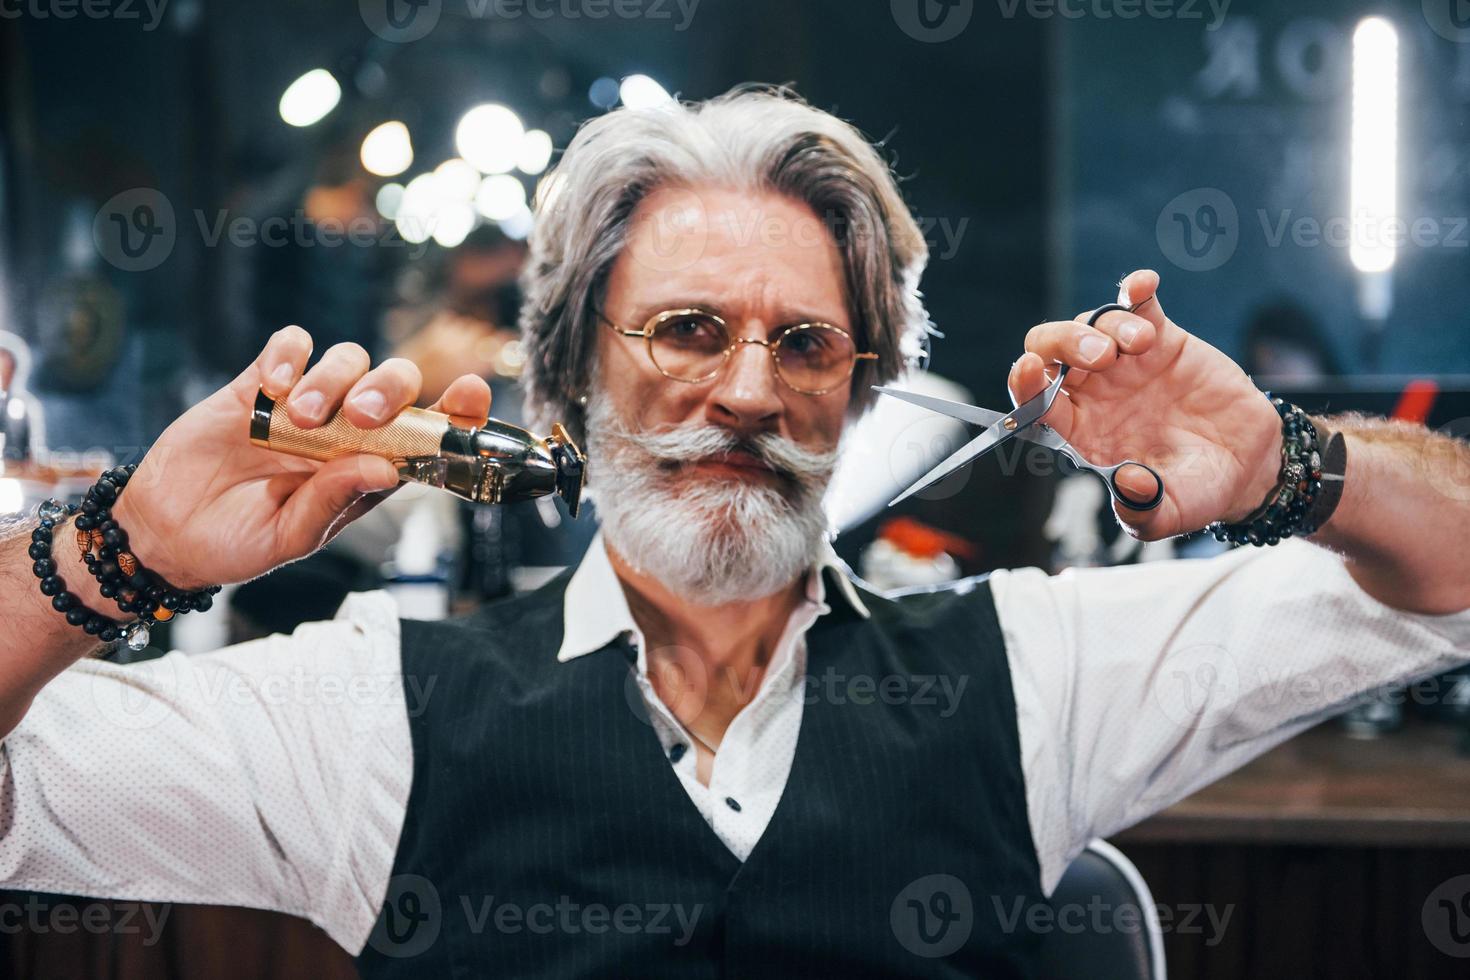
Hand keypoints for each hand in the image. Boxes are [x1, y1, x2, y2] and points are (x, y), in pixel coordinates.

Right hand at [109, 327, 492, 588]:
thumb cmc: (238, 542)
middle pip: (395, 384)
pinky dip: (292, 354)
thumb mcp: (291, 537)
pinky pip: (292, 344)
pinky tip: (274, 386)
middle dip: (390, 389)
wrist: (167, 532)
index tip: (474, 392)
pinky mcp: (260, 384)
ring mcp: (306, 404)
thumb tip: (385, 467)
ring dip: (333, 380)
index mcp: (369, 470)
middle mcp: (346, 432)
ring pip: (348, 359)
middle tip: (363, 416)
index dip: (458, 411)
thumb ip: (335, 501)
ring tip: (300, 419)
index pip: (429, 433)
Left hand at [1007, 269, 1281, 539]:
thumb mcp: (1172, 512)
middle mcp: (1092, 394)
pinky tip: (1142, 285)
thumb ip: (1145, 510)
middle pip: (1049, 352)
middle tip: (1100, 355)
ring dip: (1107, 325)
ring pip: (1089, 324)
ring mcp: (1123, 363)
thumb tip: (1127, 484)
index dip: (1024, 386)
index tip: (1027, 368)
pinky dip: (1134, 291)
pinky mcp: (1160, 339)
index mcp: (1080, 432)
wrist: (1245, 463)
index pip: (1035, 405)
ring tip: (1142, 344)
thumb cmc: (1195, 490)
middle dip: (1062, 343)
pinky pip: (1137, 305)